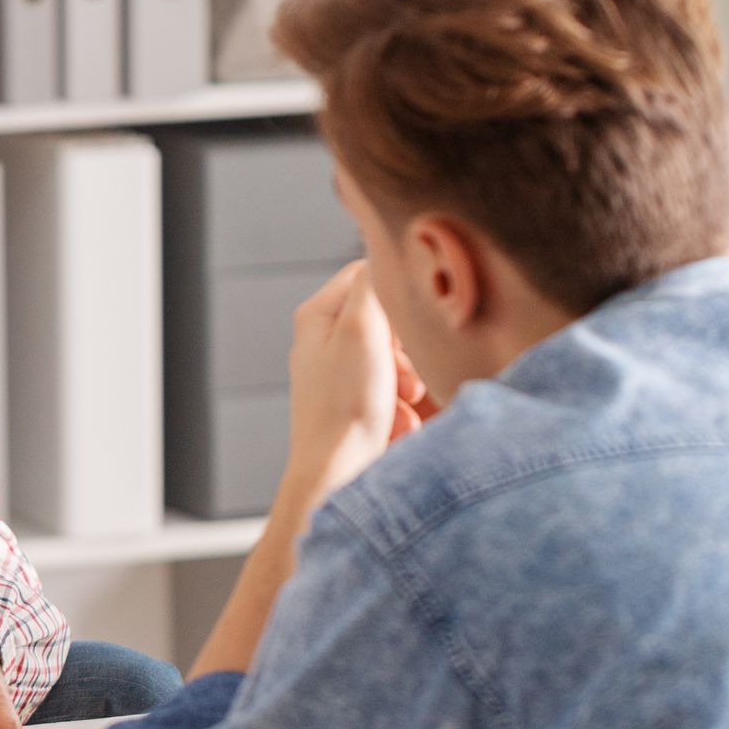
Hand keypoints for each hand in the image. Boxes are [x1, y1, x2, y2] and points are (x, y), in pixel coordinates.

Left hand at [284, 261, 428, 509]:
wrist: (336, 478)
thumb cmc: (345, 409)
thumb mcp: (362, 330)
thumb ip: (373, 285)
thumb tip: (383, 250)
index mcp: (316, 317)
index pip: (366, 275)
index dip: (396, 297)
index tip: (411, 321)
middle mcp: (321, 345)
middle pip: (384, 323)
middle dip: (406, 348)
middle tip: (406, 372)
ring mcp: (336, 379)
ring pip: (393, 362)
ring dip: (409, 383)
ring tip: (401, 404)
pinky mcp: (351, 411)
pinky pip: (391, 398)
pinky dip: (401, 412)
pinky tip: (397, 429)